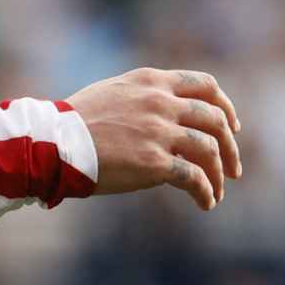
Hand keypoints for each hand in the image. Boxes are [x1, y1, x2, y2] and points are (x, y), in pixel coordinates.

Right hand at [66, 67, 242, 210]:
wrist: (52, 143)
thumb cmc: (75, 123)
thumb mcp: (114, 93)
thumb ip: (145, 98)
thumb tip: (168, 119)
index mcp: (151, 82)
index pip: (205, 86)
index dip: (225, 107)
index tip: (231, 127)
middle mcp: (160, 102)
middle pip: (214, 119)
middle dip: (229, 146)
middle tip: (232, 168)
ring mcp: (159, 132)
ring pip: (209, 150)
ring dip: (219, 174)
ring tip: (216, 191)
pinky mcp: (154, 162)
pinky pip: (194, 178)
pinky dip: (205, 192)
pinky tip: (205, 203)